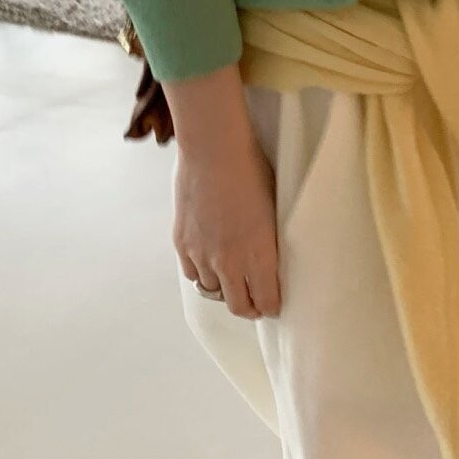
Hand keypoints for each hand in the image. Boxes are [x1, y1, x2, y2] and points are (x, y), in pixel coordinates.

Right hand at [166, 65, 281, 319]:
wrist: (214, 151)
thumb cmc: (252, 172)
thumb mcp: (274, 211)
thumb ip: (270, 243)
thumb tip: (271, 260)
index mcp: (259, 255)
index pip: (267, 302)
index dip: (272, 306)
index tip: (276, 302)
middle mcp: (229, 263)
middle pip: (239, 306)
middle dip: (251, 307)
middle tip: (257, 302)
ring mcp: (202, 255)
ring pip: (214, 291)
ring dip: (225, 288)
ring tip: (233, 277)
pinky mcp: (182, 244)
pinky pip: (192, 274)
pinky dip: (202, 273)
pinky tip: (210, 263)